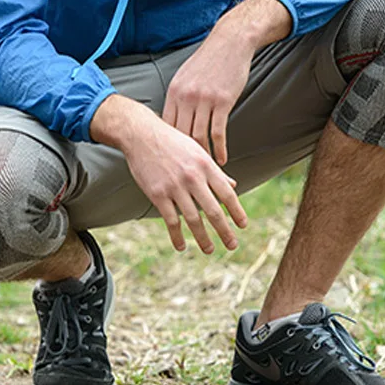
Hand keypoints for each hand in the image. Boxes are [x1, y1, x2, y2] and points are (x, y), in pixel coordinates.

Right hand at [90, 95, 247, 252]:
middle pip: (213, 210)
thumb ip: (215, 171)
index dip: (237, 211)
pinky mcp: (157, 194)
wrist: (141, 134)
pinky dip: (177, 236)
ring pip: (193, 219)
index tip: (243, 226)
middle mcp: (193, 177)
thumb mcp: (197, 151)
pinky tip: (181, 246)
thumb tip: (233, 186)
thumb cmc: (172, 142)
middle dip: (224, 231)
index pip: (227, 193)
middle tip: (232, 246)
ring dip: (202, 238)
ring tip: (209, 250)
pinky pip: (170, 221)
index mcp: (205, 165)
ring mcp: (174, 186)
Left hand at [163, 0, 292, 164]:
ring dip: (202, 157)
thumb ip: (179, 97)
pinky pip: (218, 132)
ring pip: (198, 137)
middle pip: (179, 135)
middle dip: (182, 157)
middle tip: (186, 174)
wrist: (230, 42)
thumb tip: (173, 119)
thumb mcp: (186, 76)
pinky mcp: (222, 102)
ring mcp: (203, 100)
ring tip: (205, 172)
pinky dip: (219, 149)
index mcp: (174, 92)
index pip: (166, 126)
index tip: (170, 161)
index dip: (168, 146)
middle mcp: (185, 97)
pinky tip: (222, 160)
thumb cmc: (209, 61)